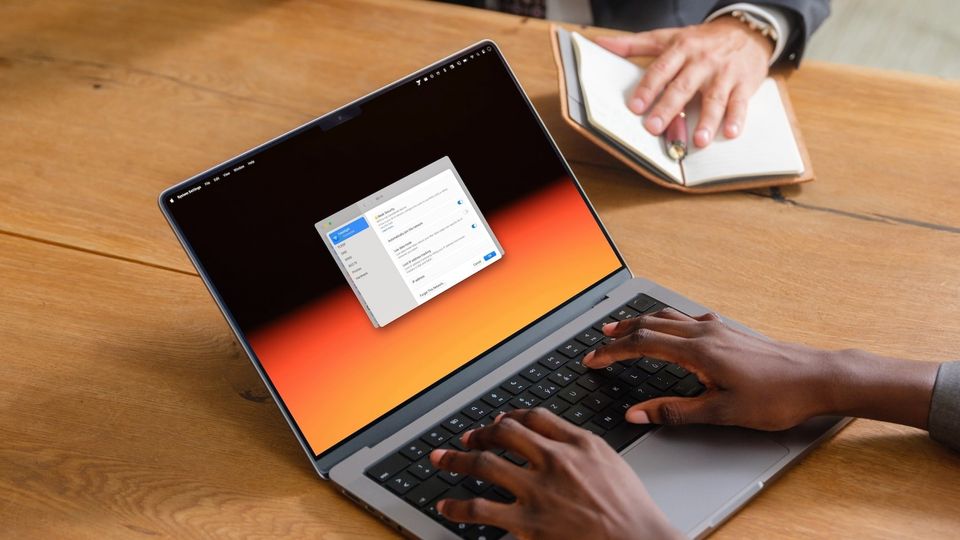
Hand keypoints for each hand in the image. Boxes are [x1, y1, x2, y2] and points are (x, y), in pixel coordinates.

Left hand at [429, 408, 679, 539]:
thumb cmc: (630, 508)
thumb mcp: (610, 461)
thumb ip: (578, 443)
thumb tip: (552, 434)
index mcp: (576, 443)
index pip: (533, 417)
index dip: (509, 416)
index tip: (498, 421)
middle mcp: (553, 461)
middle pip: (503, 434)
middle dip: (479, 434)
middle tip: (466, 438)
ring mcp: (537, 492)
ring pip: (483, 466)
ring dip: (456, 460)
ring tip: (441, 459)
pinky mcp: (527, 523)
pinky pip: (480, 510)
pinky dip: (457, 507)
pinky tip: (447, 506)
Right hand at [583, 309, 939, 430]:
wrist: (817, 378)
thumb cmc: (775, 397)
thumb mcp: (721, 412)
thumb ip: (674, 412)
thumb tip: (637, 414)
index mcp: (697, 351)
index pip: (641, 345)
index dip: (612, 352)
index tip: (592, 360)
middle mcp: (704, 333)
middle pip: (649, 325)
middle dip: (619, 334)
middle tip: (596, 343)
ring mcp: (717, 328)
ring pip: (666, 318)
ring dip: (639, 323)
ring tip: (621, 328)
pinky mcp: (728, 331)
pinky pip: (684, 319)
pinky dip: (663, 321)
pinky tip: (666, 329)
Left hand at [596, 17, 773, 147]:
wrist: (746, 29)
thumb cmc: (702, 39)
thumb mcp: (668, 37)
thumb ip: (634, 44)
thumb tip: (600, 43)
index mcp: (681, 49)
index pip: (661, 70)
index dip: (648, 88)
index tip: (635, 106)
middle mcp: (702, 61)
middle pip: (683, 86)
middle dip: (668, 108)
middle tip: (655, 128)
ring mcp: (724, 73)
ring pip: (713, 98)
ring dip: (706, 120)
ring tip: (698, 140)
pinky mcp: (744, 84)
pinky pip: (740, 103)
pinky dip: (736, 118)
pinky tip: (729, 133)